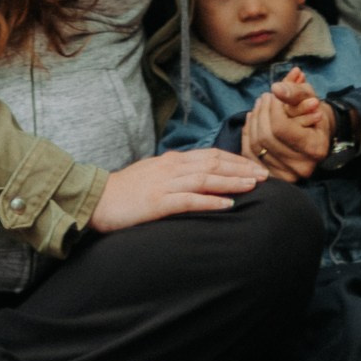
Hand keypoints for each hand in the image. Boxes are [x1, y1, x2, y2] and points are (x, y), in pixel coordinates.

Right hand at [92, 147, 268, 229]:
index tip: (254, 167)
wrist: (95, 200)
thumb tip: (196, 175)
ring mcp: (164, 184)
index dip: (234, 160)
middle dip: (241, 169)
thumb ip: (174, 174)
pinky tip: (227, 205)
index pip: (210, 155)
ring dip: (232, 181)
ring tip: (253, 186)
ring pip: (205, 178)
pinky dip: (210, 201)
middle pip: (213, 163)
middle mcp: (171, 168)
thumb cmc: (125, 192)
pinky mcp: (157, 202)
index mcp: (171, 161)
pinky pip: (188, 200)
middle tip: (264, 176)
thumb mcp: (152, 176)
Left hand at [242, 68, 332, 179]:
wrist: (316, 134)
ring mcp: (286, 175)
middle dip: (261, 112)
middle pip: (266, 137)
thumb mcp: (310, 97)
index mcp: (315, 148)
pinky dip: (248, 134)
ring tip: (258, 105)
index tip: (274, 94)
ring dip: (253, 120)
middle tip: (264, 97)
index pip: (281, 127)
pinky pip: (249, 154)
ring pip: (256, 145)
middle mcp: (302, 167)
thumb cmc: (314, 113)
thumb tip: (276, 88)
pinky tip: (252, 119)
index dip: (273, 108)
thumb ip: (295, 92)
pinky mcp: (272, 175)